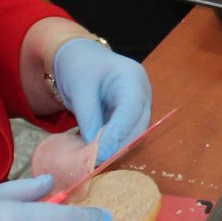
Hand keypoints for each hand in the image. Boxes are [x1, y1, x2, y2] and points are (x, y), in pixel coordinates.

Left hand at [51, 36, 152, 164]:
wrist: (80, 58)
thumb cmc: (79, 66)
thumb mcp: (79, 87)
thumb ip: (88, 116)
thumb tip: (94, 148)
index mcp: (132, 78)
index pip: (131, 111)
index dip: (117, 135)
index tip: (100, 154)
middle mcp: (142, 93)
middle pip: (138, 126)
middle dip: (117, 146)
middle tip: (93, 162)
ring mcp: (140, 106)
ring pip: (134, 135)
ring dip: (115, 149)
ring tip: (92, 159)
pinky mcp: (131, 117)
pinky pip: (125, 135)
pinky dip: (111, 145)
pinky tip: (95, 152)